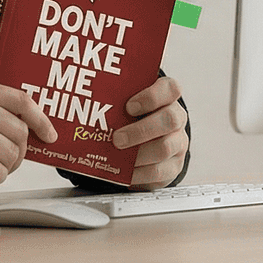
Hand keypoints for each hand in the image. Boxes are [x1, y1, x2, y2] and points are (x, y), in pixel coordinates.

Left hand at [112, 75, 188, 189]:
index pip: (170, 88)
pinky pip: (159, 171)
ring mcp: (178, 142)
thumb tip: (84, 101)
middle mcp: (176, 118)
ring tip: (118, 155)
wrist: (146, 142)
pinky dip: (139, 173)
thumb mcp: (126, 104)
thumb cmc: (133, 118)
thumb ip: (116, 100)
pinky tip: (125, 171)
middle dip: (140, 130)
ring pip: (165, 147)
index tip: (129, 106)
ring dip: (138, 154)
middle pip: (170, 120)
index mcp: (167, 97)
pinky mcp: (173, 166)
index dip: (152, 97)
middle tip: (117, 138)